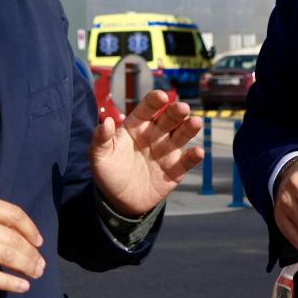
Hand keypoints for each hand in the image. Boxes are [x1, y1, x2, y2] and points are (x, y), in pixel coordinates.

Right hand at [0, 193, 45, 292]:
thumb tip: (20, 234)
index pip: (12, 213)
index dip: (30, 228)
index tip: (38, 241)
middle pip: (12, 237)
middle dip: (31, 253)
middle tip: (40, 264)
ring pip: (6, 255)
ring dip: (26, 266)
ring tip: (36, 273)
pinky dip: (11, 283)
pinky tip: (22, 286)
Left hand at [89, 89, 204, 216]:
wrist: (119, 201)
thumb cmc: (109, 172)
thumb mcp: (99, 156)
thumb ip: (101, 139)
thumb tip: (106, 122)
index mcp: (137, 126)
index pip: (147, 109)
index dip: (154, 101)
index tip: (160, 96)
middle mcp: (155, 135)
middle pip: (168, 119)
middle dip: (176, 112)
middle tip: (182, 108)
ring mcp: (166, 152)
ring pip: (180, 136)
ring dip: (189, 128)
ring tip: (196, 122)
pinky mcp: (175, 170)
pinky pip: (186, 162)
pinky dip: (193, 157)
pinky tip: (198, 152)